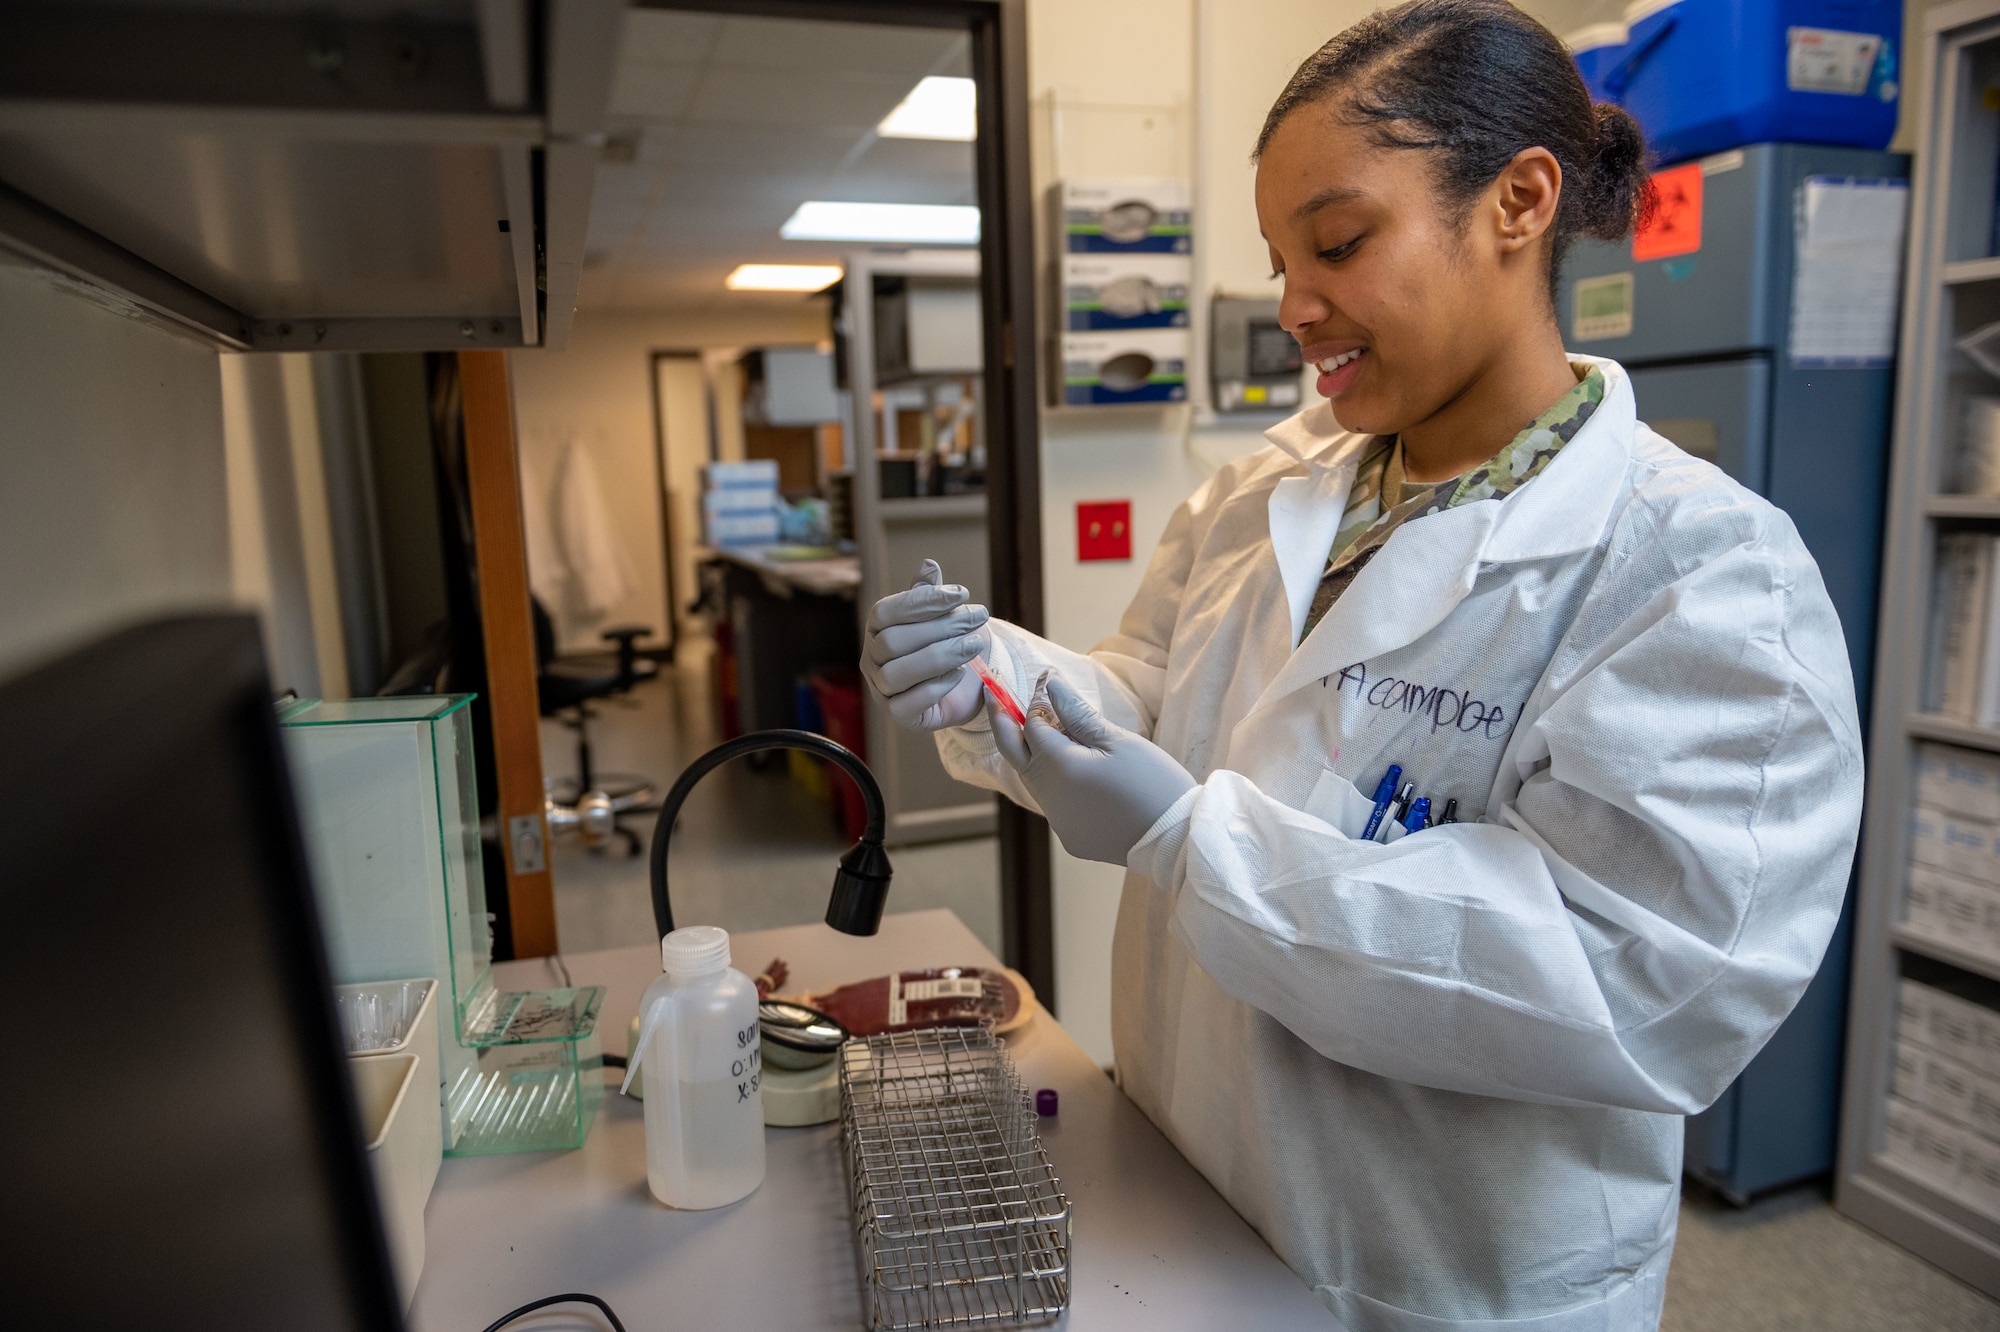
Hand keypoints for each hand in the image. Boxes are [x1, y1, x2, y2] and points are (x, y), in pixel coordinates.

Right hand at [862, 559, 989, 730]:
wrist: (966, 684)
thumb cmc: (948, 642)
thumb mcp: (942, 614)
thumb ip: (931, 593)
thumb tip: (928, 565)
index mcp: (876, 629)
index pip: (886, 611)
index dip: (923, 601)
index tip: (962, 593)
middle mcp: (871, 660)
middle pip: (893, 642)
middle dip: (939, 628)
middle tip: (976, 618)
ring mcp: (882, 690)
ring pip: (897, 673)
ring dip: (940, 656)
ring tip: (974, 645)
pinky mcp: (900, 715)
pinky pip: (907, 704)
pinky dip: (935, 687)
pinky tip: (960, 673)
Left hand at [991, 674, 1195, 866]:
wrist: (1176, 838)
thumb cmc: (1153, 782)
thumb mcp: (1117, 739)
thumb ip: (1076, 713)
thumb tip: (1049, 686)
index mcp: (1059, 768)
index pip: (1033, 726)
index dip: (1037, 701)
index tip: (1046, 680)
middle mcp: (1050, 797)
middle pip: (1016, 754)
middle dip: (1006, 724)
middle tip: (994, 697)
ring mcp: (1058, 821)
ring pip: (1035, 780)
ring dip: (1036, 754)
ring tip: (1050, 730)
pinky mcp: (1071, 838)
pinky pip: (1053, 803)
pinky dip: (1056, 781)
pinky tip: (1076, 770)